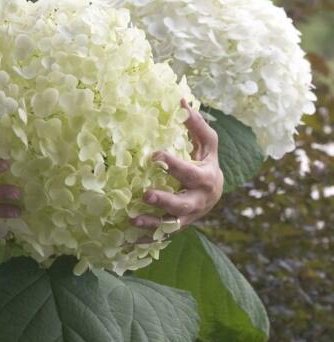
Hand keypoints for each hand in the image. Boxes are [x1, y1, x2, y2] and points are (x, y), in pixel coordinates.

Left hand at [131, 98, 223, 233]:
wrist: (214, 193)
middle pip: (183, 205)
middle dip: (164, 201)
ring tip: (132, 220)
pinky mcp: (178, 226)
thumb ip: (195, 125)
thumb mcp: (207, 144)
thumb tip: (181, 99)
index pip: (189, 172)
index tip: (154, 155)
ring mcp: (188, 218)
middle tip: (145, 195)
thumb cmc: (206, 162)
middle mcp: (198, 201)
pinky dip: (147, 241)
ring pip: (171, 225)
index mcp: (205, 178)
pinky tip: (127, 242)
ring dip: (152, 224)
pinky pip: (163, 237)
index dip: (173, 164)